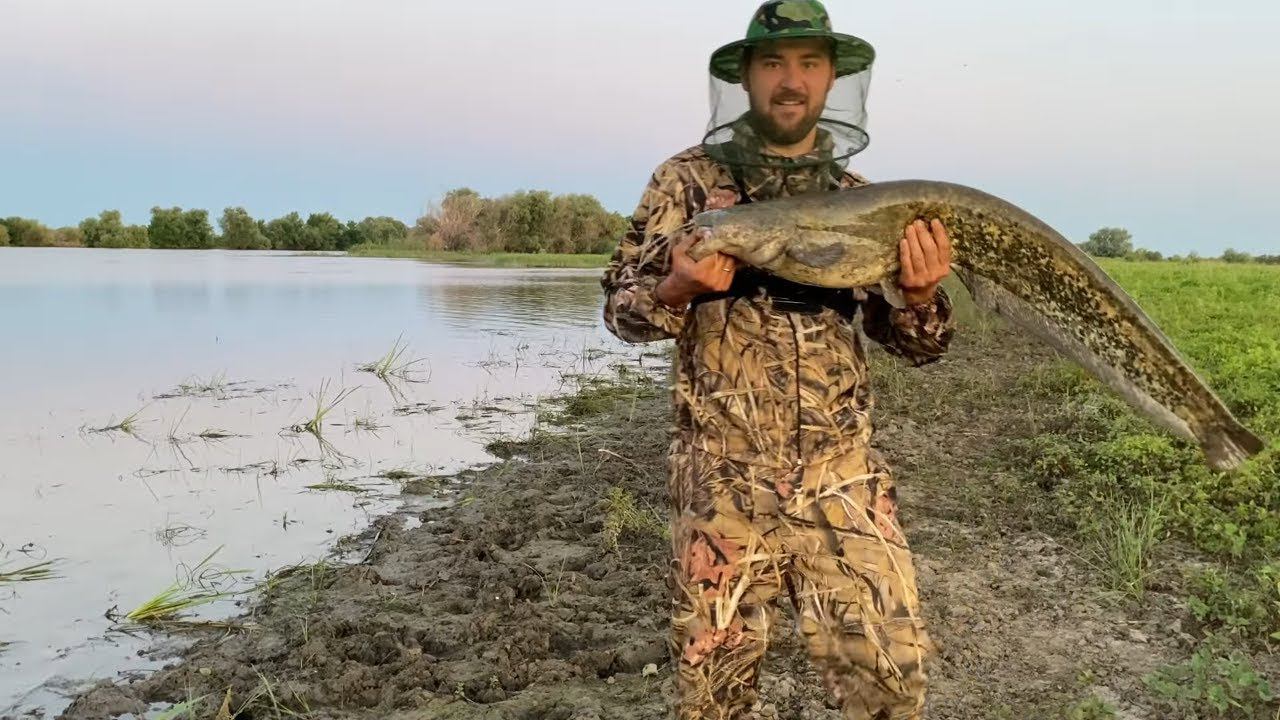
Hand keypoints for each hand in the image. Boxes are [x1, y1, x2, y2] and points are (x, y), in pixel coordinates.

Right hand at [655, 189, 738, 308]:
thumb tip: (707, 230)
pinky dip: (728, 263)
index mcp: (699, 272)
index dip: (714, 243)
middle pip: (724, 257)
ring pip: (730, 262)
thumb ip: (691, 239)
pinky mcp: (724, 287)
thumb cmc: (679, 268)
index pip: (714, 253)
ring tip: (718, 250)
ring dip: (726, 255)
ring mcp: (719, 285)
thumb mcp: (679, 251)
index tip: (712, 237)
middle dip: (721, 248)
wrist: (682, 289)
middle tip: (717, 242)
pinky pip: (732, 269)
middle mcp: (711, 280)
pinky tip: (721, 259)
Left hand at [899, 219, 951, 304]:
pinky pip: (907, 263)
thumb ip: (936, 251)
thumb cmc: (928, 275)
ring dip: (914, 240)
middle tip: (917, 222)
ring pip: (918, 255)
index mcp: (945, 267)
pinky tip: (903, 241)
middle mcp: (935, 273)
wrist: (918, 297)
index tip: (934, 221)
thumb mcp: (937, 266)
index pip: (944, 247)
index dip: (940, 233)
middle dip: (923, 234)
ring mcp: (922, 277)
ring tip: (910, 228)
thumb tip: (929, 227)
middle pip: (930, 250)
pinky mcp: (909, 280)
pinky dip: (905, 251)